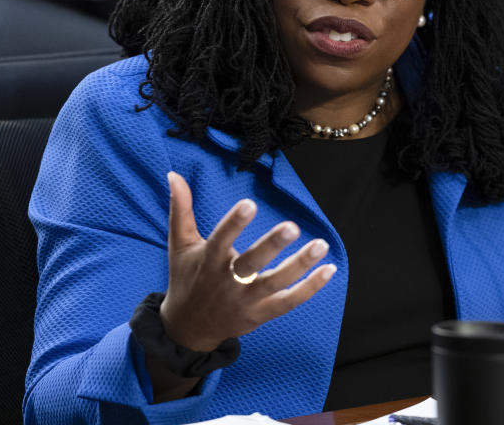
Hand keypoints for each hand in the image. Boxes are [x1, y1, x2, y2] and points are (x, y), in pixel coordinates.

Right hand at [159, 172, 335, 352]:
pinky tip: (329, 269)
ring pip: (275, 283)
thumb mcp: (180, 245)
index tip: (250, 203)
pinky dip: (310, 288)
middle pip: (251, 264)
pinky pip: (289, 302)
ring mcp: (245, 300)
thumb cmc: (186, 278)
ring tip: (322, 244)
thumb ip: (180, 210)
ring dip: (300, 265)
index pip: (220, 240)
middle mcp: (227, 282)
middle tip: (293, 227)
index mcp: (208, 261)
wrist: (187, 328)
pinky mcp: (260, 314)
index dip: (234, 223)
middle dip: (271, 246)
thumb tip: (174, 174)